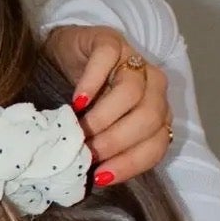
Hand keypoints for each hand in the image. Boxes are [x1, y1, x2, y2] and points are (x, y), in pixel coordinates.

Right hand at [43, 25, 171, 186]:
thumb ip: (106, 150)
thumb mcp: (99, 129)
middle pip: (148, 118)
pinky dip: (93, 84)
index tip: (100, 176)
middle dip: (117, 141)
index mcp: (156, 113)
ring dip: (104, 117)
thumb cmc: (83, 102)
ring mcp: (134, 61)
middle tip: (87, 152)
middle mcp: (154, 87)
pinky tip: (77, 101)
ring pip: (132, 92)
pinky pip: (108, 61)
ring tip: (79, 130)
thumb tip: (94, 179)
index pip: (157, 143)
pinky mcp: (110, 41)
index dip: (131, 163)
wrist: (62, 58)